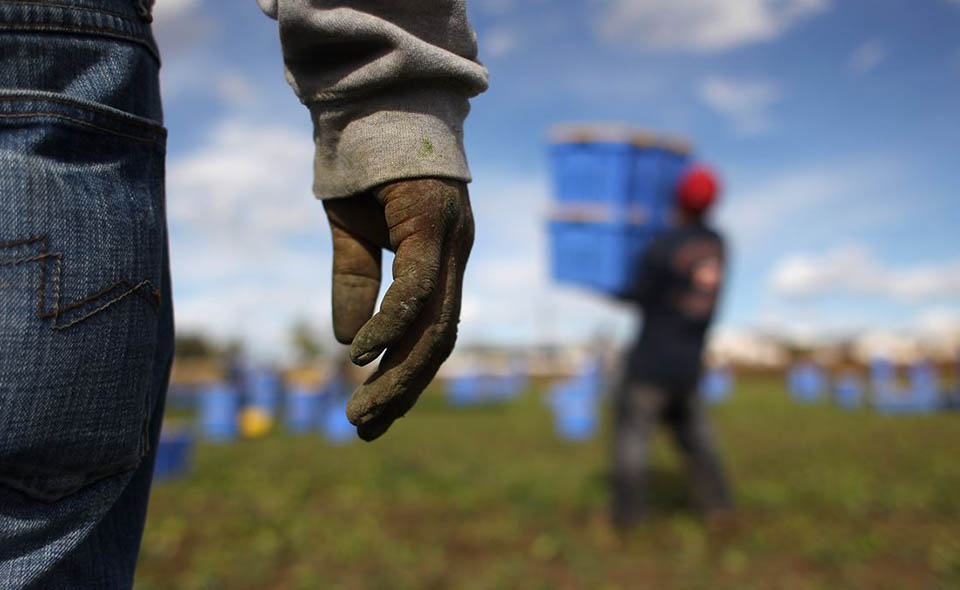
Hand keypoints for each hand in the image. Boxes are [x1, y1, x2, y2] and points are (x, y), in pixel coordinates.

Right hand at [323, 178, 473, 440]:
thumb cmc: (365, 165)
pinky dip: (391, 324)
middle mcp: (454, 255)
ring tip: (362, 413)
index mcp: (441, 259)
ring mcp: (449, 239)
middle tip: (365, 430)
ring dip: (400, 375)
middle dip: (404, 390)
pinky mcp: (431, 220)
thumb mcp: (352, 234)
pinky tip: (362, 355)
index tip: (374, 412)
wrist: (371, 99)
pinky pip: (416, 285)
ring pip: (436, 324)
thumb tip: (347, 344)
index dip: (406, 376)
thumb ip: (354, 284)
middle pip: (441, 339)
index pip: (434, 331)